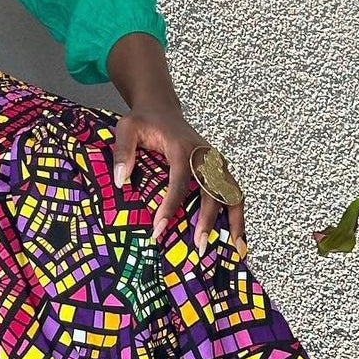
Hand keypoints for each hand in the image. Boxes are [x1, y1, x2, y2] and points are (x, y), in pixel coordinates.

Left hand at [111, 103, 247, 256]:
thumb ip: (123, 152)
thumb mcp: (127, 128)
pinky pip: (232, 193)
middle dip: (207, 220)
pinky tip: (236, 236)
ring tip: (234, 249)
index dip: (171, 205)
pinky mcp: (217, 168)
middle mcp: (204, 155)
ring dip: (234, 221)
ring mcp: (214, 162)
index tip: (159, 228)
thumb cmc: (143, 120)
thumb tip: (121, 181)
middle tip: (198, 247)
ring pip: (232, 193)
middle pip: (213, 190)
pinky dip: (237, 214)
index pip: (180, 180)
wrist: (161, 109)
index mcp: (182, 147)